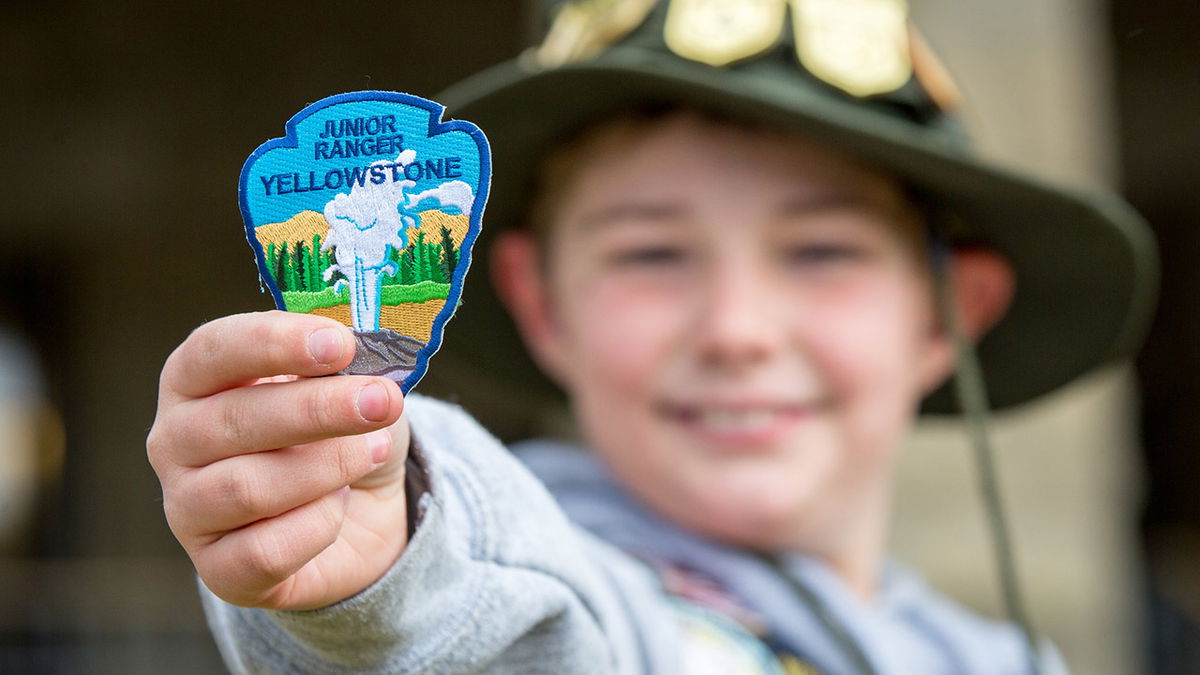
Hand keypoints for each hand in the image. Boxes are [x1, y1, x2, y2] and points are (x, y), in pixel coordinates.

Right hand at [147, 311, 409, 609]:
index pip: (214, 350)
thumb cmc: (340, 430)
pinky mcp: (216, 568)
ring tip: (373, 450)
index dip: (274, 343)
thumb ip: (347, 365)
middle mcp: (176, 441)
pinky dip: (318, 525)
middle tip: (381, 400)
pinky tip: (339, 505)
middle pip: (235, 420)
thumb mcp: (349, 382)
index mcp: (195, 378)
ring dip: (327, 467)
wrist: (361, 512)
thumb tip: (362, 362)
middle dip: (318, 409)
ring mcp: (187, 508)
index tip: (339, 344)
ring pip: (247, 488)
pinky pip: (265, 550)